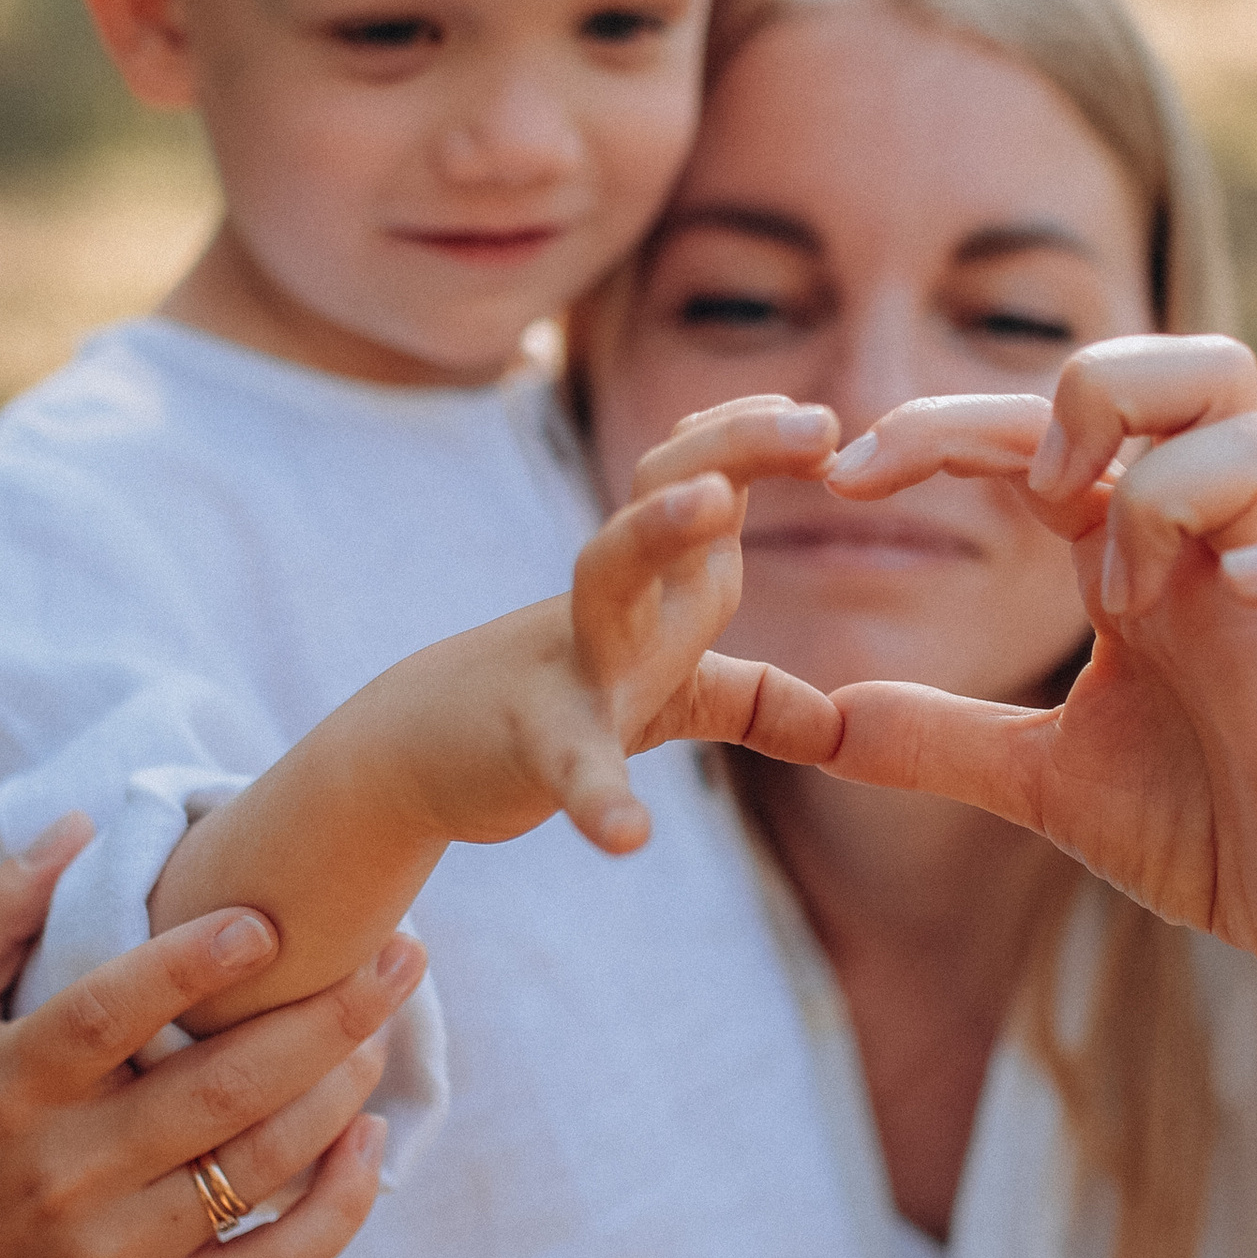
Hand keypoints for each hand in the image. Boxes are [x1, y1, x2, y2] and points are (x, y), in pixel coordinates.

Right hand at [0, 820, 424, 1257]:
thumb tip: (81, 824)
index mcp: (8, 1087)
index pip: (104, 1015)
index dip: (188, 965)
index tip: (266, 919)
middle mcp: (62, 1171)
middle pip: (218, 1087)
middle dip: (327, 1016)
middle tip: (400, 953)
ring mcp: (115, 1250)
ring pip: (260, 1164)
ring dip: (342, 1091)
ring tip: (384, 1027)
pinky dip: (339, 1205)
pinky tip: (369, 1139)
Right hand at [398, 398, 848, 859]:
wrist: (414, 751)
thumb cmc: (549, 706)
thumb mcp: (663, 698)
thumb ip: (748, 699)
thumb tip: (841, 726)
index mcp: (652, 586)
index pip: (706, 482)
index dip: (759, 441)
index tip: (828, 420)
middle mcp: (613, 604)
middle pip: (667, 494)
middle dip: (734, 449)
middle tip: (815, 425)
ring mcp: (569, 665)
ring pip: (608, 577)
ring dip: (656, 531)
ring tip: (711, 504)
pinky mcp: (534, 745)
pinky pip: (572, 765)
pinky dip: (600, 799)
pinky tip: (629, 837)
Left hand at [813, 339, 1256, 1018]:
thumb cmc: (1200, 828)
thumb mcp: (1042, 781)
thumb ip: (939, 740)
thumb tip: (823, 724)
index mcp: (1142, 556)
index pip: (1050, 428)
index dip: (940, 425)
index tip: (843, 473)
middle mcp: (1220, 552)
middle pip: (1200, 368)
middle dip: (1103, 390)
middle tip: (1039, 487)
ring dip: (1167, 498)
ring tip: (1121, 603)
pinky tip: (1253, 591)